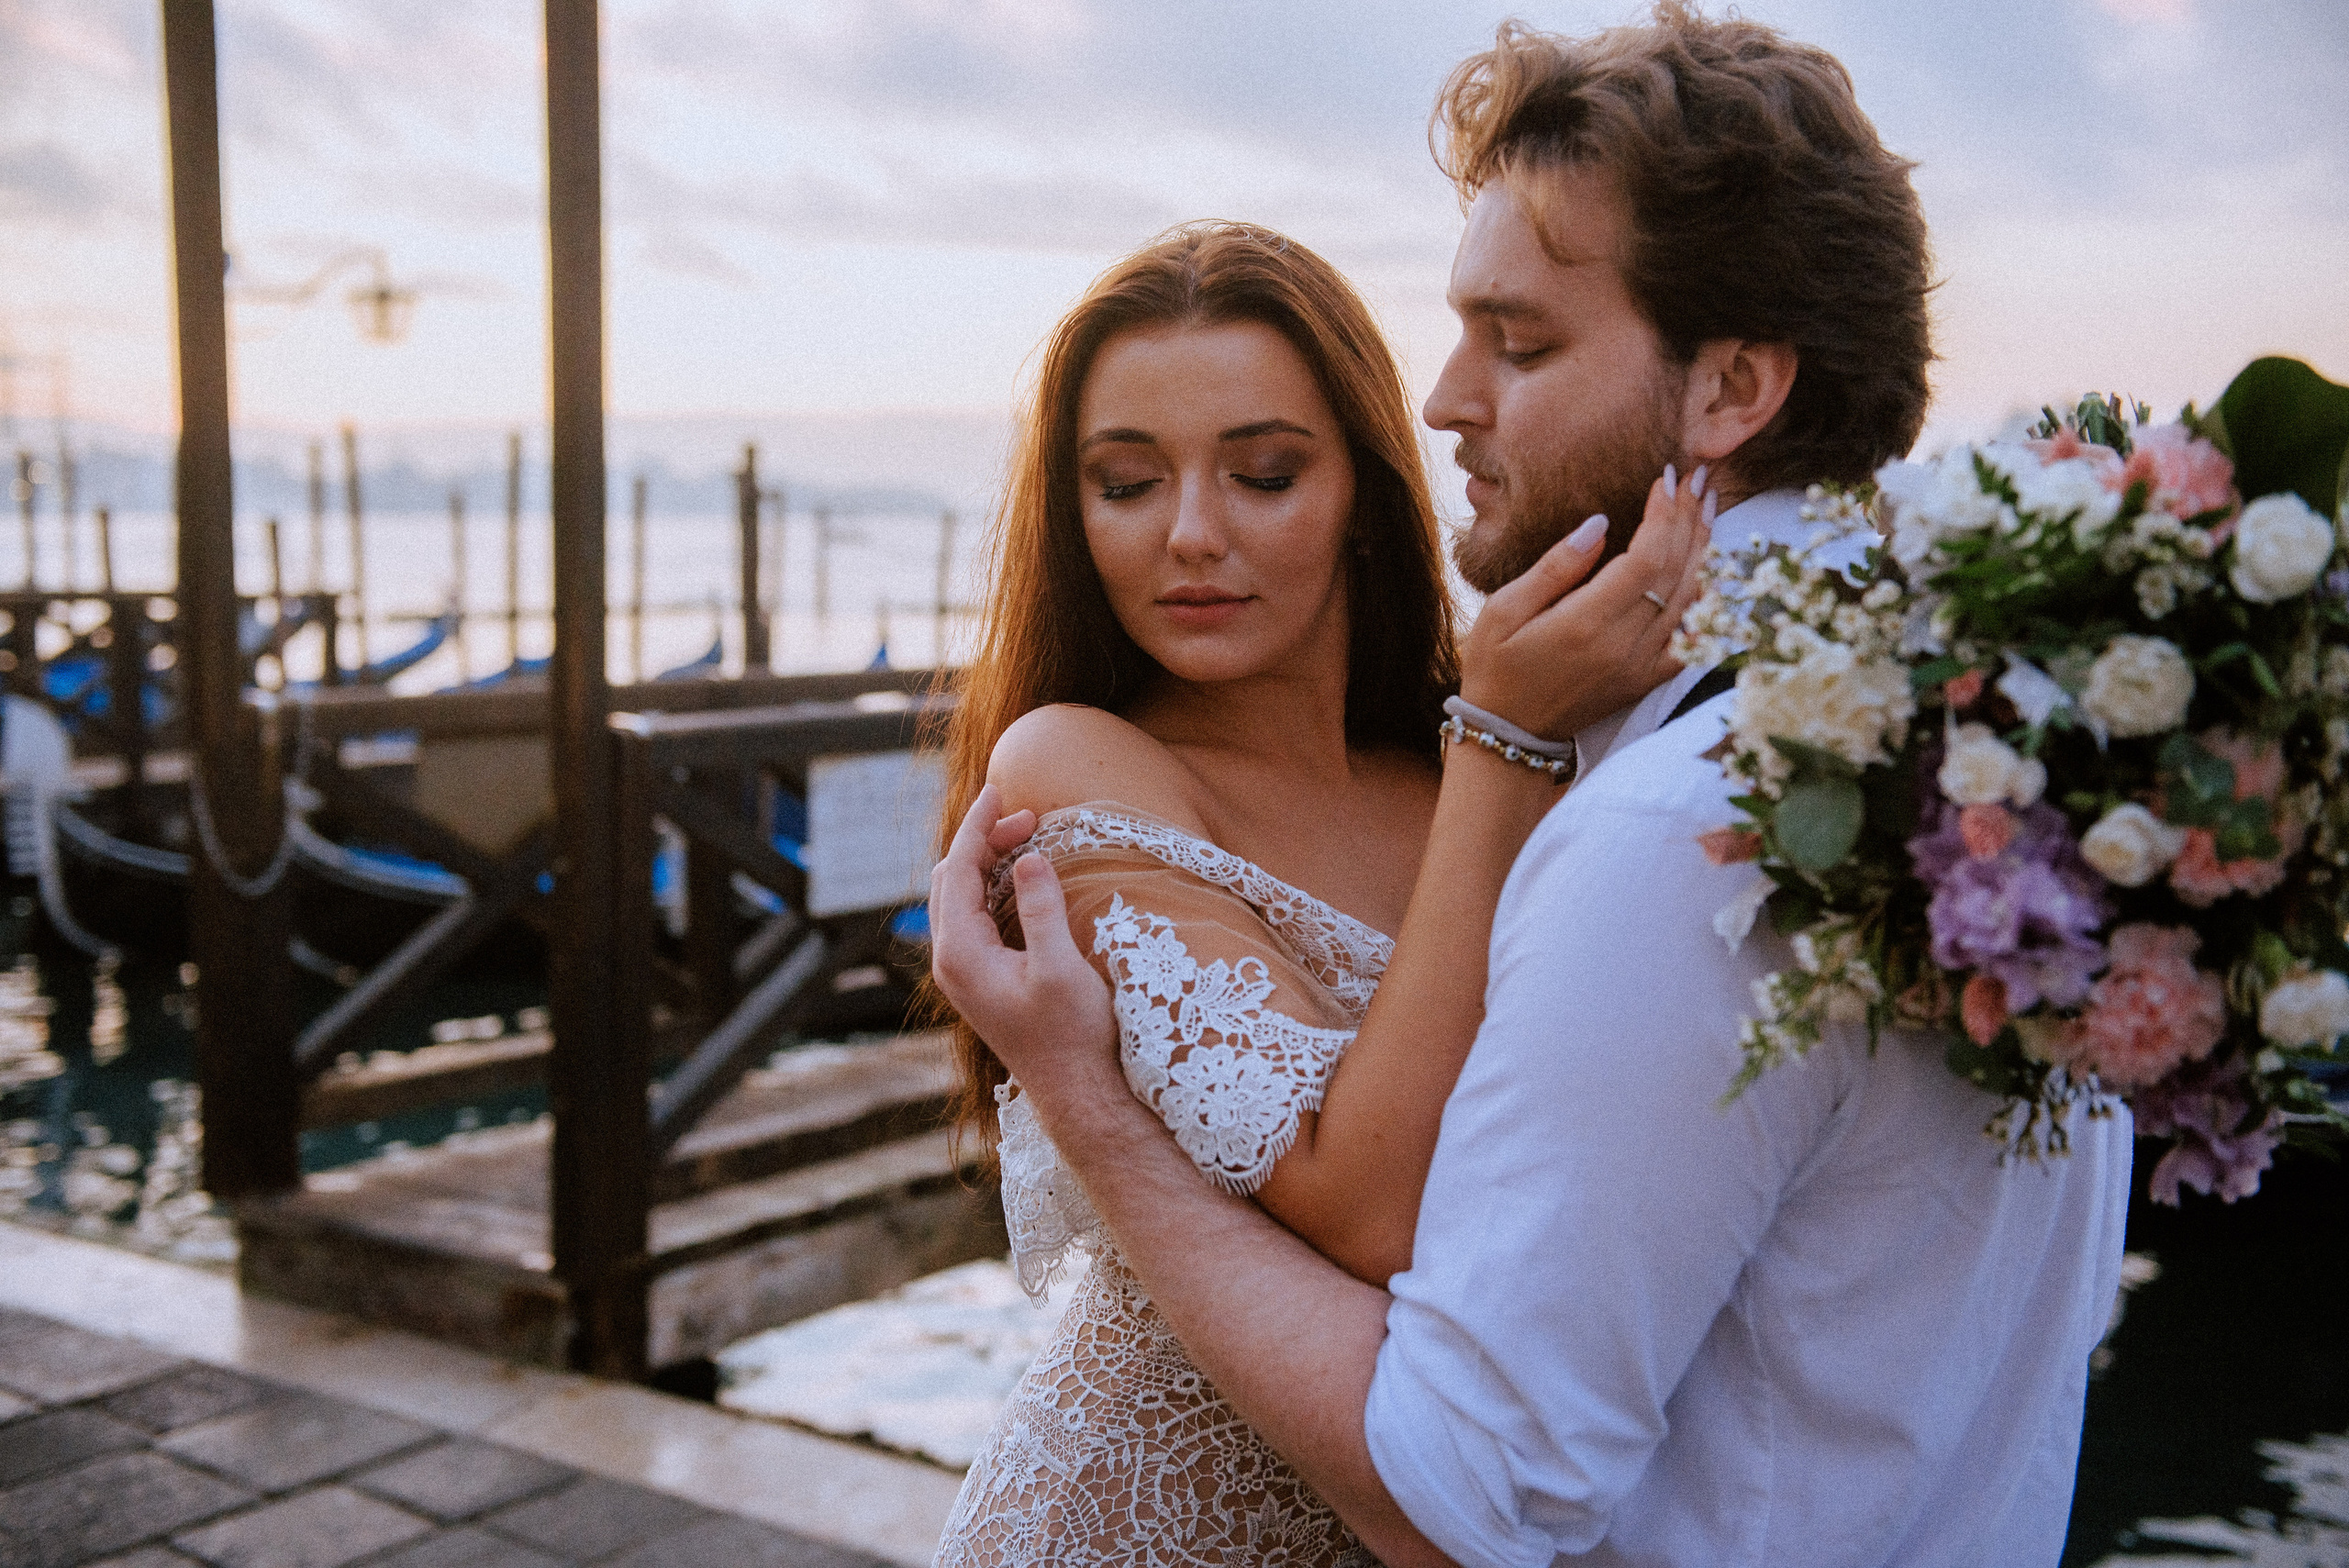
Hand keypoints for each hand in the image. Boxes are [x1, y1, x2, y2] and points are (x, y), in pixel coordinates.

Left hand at [928, 784, 1119, 1092]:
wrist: (1077, 1094)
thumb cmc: (1073, 1037)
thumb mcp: (1061, 969)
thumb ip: (1040, 910)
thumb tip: (1027, 858)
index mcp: (961, 954)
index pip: (959, 870)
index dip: (977, 827)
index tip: (998, 791)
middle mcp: (952, 962)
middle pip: (951, 880)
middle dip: (982, 840)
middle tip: (1025, 816)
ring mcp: (963, 974)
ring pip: (958, 898)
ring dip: (985, 862)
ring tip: (1024, 837)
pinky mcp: (980, 981)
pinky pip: (972, 918)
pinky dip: (990, 887)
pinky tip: (1018, 879)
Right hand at [1459, 465, 1714, 740]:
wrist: (1509, 735)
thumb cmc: (1495, 668)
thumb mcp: (1502, 610)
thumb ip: (1554, 568)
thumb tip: (1599, 522)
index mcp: (1584, 624)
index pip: (1645, 559)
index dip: (1663, 515)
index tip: (1666, 479)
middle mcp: (1623, 646)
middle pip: (1675, 572)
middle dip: (1689, 518)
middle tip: (1697, 478)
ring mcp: (1640, 667)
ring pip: (1691, 600)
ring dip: (1704, 549)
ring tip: (1709, 507)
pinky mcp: (1647, 680)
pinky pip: (1693, 637)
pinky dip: (1708, 600)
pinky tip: (1712, 569)